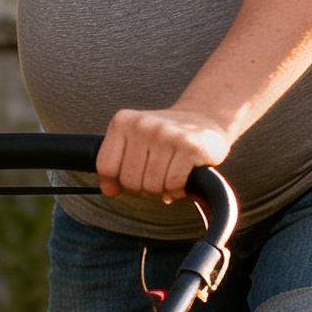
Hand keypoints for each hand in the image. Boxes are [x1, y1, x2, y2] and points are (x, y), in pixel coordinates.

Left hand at [95, 105, 229, 201]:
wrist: (204, 120)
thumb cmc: (165, 137)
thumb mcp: (134, 141)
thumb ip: (116, 163)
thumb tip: (109, 190)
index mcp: (122, 122)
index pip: (106, 167)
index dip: (117, 183)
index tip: (131, 180)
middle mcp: (143, 125)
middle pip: (129, 181)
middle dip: (142, 190)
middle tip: (154, 181)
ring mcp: (167, 134)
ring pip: (151, 185)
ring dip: (161, 192)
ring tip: (168, 181)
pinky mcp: (190, 147)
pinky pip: (173, 184)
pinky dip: (177, 191)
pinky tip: (182, 183)